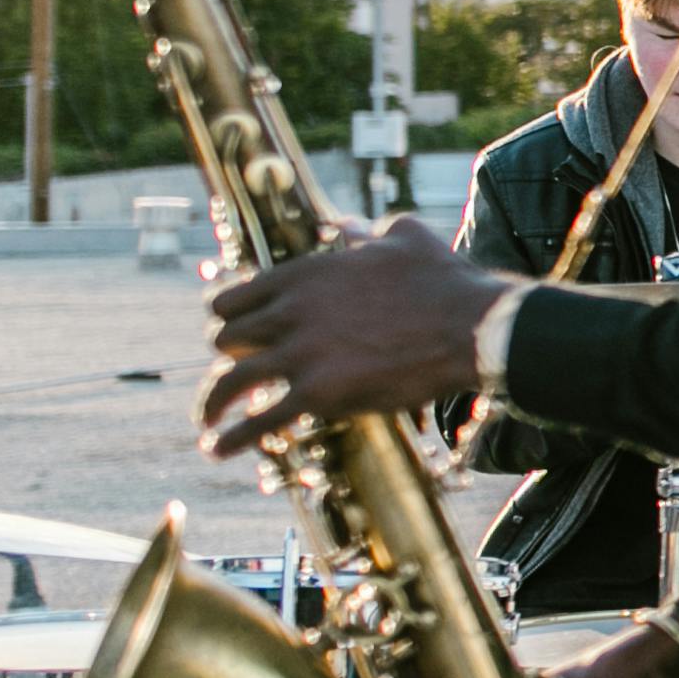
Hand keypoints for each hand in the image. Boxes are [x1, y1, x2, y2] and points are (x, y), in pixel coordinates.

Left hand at [198, 222, 513, 458]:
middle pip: (224, 338)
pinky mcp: (318, 392)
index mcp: (305, 273)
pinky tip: (219, 449)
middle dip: (225, 358)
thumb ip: (364, 233)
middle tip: (232, 374)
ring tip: (206, 421)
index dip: (226, 317)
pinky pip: (261, 419)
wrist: (471, 327)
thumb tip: (347, 228)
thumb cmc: (444, 280)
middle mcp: (292, 310)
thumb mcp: (403, 237)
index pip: (233, 296)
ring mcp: (302, 353)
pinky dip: (234, 437)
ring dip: (213, 402)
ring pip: (231, 380)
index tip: (230, 332)